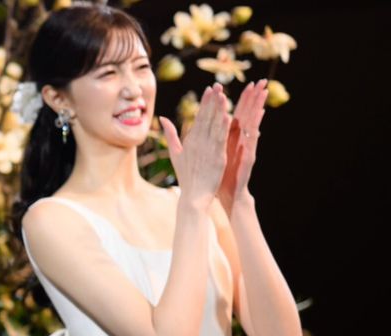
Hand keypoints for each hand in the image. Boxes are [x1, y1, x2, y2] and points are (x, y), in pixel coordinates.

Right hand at [160, 84, 230, 209]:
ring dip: (219, 110)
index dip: (205, 102)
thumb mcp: (175, 154)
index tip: (210, 89)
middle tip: (218, 85)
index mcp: (190, 141)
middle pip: (207, 118)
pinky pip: (221, 140)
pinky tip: (228, 116)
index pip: (199, 117)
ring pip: (214, 126)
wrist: (193, 196)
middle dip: (212, 101)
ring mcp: (208, 150)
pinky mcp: (217, 158)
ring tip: (224, 95)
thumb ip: (171, 135)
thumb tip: (162, 118)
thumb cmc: (186, 177)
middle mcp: (199, 143)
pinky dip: (224, 128)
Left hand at [218, 80, 267, 214]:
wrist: (227, 194)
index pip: (236, 114)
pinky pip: (252, 141)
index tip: (244, 83)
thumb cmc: (219, 175)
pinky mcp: (248, 157)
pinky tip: (259, 118)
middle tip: (260, 81)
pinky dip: (255, 128)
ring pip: (252, 124)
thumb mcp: (212, 153)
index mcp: (229, 137)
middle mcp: (240, 140)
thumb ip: (209, 138)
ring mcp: (245, 147)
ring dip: (258, 108)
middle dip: (253, 98)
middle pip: (247, 115)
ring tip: (263, 93)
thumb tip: (202, 126)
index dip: (239, 99)